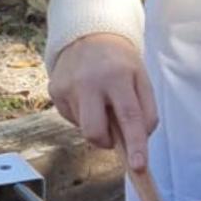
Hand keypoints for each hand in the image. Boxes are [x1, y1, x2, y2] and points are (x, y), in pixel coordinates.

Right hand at [48, 33, 158, 172]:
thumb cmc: (119, 61)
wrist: (87, 34)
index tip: (138, 166)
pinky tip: (86, 96)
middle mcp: (89, 82)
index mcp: (117, 76)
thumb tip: (140, 140)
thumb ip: (146, 110)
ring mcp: (68, 88)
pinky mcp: (54, 91)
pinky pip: (72, 118)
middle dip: (106, 142)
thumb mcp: (141, 78)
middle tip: (114, 129)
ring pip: (83, 128)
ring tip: (99, 102)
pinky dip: (83, 114)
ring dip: (96, 124)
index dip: (135, 144)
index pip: (129, 117)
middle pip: (95, 132)